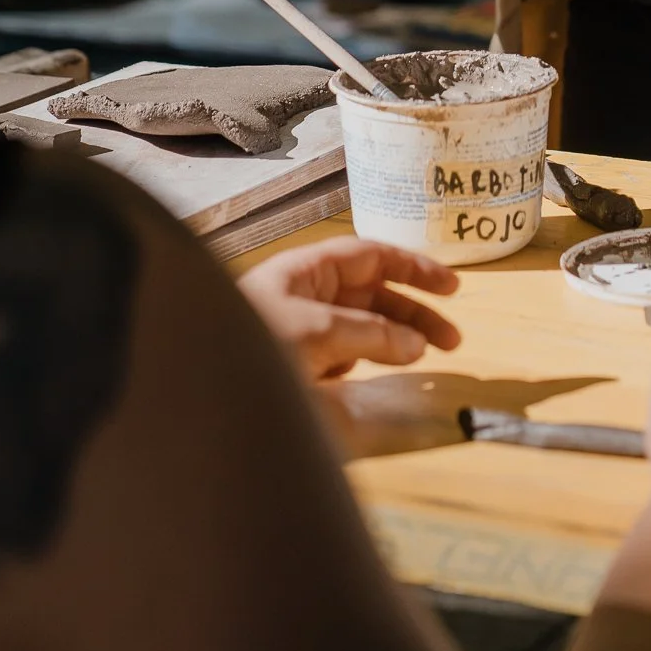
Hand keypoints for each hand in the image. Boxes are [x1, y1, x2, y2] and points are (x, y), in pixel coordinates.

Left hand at [240, 237, 460, 381]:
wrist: (196, 393)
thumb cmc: (254, 344)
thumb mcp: (318, 332)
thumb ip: (370, 334)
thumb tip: (414, 345)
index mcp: (307, 271)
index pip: (369, 257)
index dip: (412, 267)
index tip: (452, 287)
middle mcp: (306, 296)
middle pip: (372, 294)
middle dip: (413, 313)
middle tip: (453, 341)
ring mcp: (302, 332)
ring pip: (362, 329)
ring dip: (396, 340)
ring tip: (426, 360)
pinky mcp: (298, 367)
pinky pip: (345, 357)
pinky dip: (369, 362)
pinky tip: (380, 376)